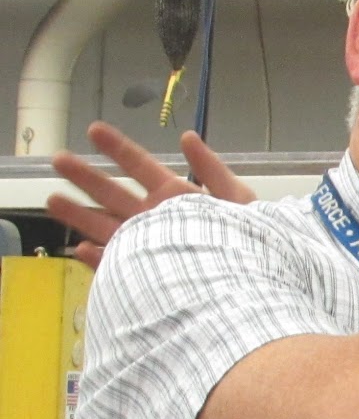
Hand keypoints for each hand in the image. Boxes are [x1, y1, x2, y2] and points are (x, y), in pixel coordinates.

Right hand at [47, 120, 255, 267]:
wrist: (246, 288)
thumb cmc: (247, 243)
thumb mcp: (236, 198)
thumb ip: (211, 168)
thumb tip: (187, 137)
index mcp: (177, 197)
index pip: (141, 166)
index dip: (118, 147)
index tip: (93, 130)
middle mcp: (156, 220)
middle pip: (114, 194)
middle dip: (86, 176)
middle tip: (58, 159)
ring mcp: (148, 248)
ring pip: (106, 227)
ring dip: (80, 214)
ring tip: (52, 200)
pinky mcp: (144, 278)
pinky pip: (114, 267)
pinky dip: (97, 260)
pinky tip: (80, 249)